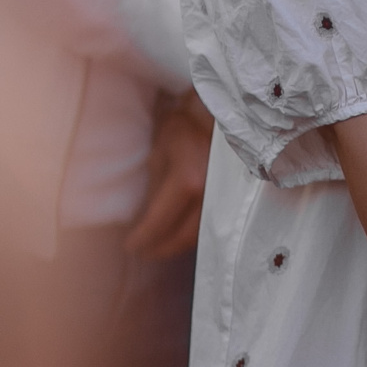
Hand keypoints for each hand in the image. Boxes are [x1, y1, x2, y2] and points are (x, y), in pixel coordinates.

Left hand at [123, 89, 212, 258]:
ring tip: (161, 247)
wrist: (220, 114)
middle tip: (145, 253)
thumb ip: (154, 187)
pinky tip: (183, 234)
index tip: (130, 246)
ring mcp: (227, 196)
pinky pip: (215, 223)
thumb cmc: (185, 127)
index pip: (160, 221)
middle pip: (184, 237)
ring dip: (180, 245)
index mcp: (188, 180)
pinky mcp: (235, 197)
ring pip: (203, 234)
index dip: (143, 238)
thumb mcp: (160, 152)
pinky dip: (197, 234)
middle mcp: (210, 193)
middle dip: (162, 249)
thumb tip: (143, 217)